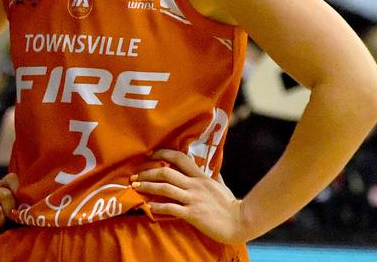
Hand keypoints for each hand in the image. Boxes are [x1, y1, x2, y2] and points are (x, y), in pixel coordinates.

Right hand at [0, 173, 18, 236]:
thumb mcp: (3, 206)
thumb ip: (15, 204)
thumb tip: (27, 214)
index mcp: (0, 186)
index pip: (12, 179)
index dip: (19, 190)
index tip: (21, 204)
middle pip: (6, 196)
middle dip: (11, 212)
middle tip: (10, 221)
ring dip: (1, 223)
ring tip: (0, 228)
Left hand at [133, 149, 247, 243]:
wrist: (242, 222)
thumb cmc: (231, 205)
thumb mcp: (221, 186)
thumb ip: (215, 176)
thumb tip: (215, 169)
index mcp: (201, 176)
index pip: (179, 158)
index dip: (162, 154)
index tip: (150, 155)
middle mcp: (195, 185)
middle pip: (166, 172)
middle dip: (147, 172)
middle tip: (134, 176)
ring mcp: (193, 199)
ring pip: (165, 188)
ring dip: (147, 187)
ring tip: (135, 187)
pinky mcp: (193, 214)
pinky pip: (171, 208)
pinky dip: (158, 207)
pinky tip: (149, 207)